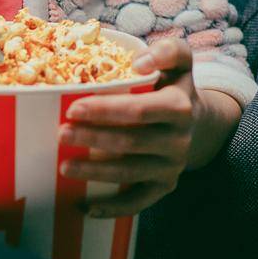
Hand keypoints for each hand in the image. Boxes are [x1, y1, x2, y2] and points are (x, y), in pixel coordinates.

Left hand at [57, 36, 198, 218]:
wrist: (197, 121)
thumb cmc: (171, 85)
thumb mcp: (178, 62)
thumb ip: (168, 50)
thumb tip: (139, 61)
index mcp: (179, 106)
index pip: (140, 110)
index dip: (107, 111)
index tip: (73, 108)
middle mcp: (178, 139)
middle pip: (131, 142)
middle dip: (93, 139)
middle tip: (60, 133)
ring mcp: (171, 166)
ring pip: (130, 172)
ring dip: (95, 172)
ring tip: (63, 166)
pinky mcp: (164, 186)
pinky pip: (138, 202)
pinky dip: (113, 208)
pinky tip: (87, 208)